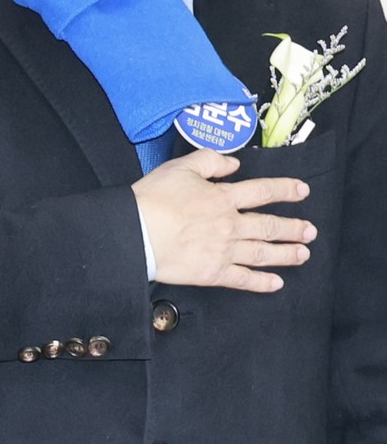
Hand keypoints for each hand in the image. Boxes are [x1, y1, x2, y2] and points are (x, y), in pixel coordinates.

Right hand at [133, 150, 312, 290]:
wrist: (134, 232)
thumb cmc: (151, 199)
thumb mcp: (180, 167)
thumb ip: (210, 161)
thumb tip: (233, 164)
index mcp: (223, 198)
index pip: (263, 191)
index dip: (285, 190)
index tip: (302, 190)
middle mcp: (230, 225)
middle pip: (269, 226)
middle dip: (293, 228)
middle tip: (309, 231)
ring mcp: (223, 251)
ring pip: (263, 253)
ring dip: (286, 254)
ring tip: (302, 254)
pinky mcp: (212, 273)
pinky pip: (243, 278)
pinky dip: (262, 282)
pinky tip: (275, 283)